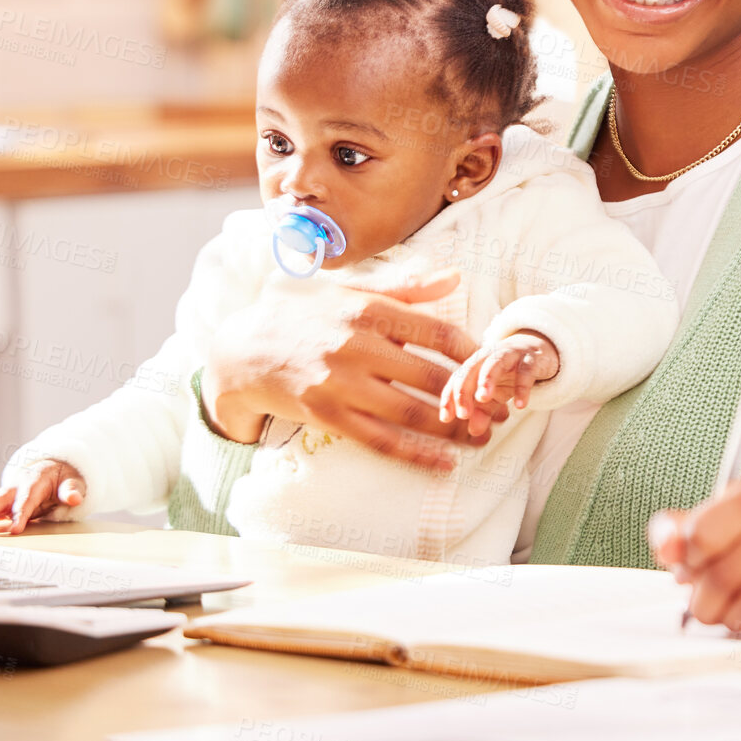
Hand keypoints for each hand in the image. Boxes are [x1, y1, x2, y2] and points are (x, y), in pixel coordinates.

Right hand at [0, 458, 84, 534]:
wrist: (53, 468)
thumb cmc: (64, 478)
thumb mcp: (74, 481)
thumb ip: (72, 490)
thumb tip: (75, 498)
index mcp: (35, 481)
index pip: (27, 500)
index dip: (21, 514)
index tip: (15, 529)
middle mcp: (18, 486)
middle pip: (2, 498)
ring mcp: (10, 493)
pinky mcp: (6, 501)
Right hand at [201, 268, 509, 471]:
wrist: (239, 350)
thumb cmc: (299, 312)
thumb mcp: (346, 287)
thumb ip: (401, 285)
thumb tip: (453, 276)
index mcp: (365, 308)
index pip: (434, 330)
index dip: (470, 350)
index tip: (492, 363)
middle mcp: (354, 345)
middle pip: (429, 375)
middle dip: (471, 394)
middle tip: (501, 407)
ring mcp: (339, 383)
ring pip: (409, 412)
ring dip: (453, 429)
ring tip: (483, 436)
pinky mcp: (326, 415)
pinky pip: (379, 440)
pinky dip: (415, 454)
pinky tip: (444, 463)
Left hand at [439, 331, 560, 438]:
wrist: (536, 352)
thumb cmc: (508, 375)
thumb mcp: (494, 396)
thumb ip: (482, 412)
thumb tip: (473, 432)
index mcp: (474, 366)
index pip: (456, 380)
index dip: (449, 398)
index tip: (446, 418)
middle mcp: (488, 357)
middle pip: (470, 369)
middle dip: (464, 390)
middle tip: (463, 414)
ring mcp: (509, 355)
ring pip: (495, 363)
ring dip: (487, 380)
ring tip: (483, 398)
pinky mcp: (531, 359)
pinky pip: (526, 371)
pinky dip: (522, 387)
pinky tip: (520, 405)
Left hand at [649, 475, 740, 639]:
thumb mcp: (719, 521)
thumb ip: (679, 531)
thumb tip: (666, 549)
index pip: (702, 534)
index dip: (687, 561)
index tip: (691, 568)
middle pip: (725, 576)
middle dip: (703, 602)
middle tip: (703, 606)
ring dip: (733, 621)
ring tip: (731, 614)